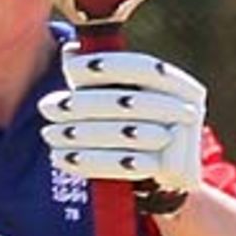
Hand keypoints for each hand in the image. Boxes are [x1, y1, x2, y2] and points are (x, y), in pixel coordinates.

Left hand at [38, 47, 205, 198]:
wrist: (164, 185)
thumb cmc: (139, 133)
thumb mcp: (125, 101)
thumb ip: (102, 78)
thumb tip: (70, 50)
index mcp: (179, 84)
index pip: (143, 67)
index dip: (107, 65)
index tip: (69, 69)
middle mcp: (188, 108)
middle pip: (129, 102)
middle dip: (83, 104)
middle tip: (47, 108)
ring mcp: (184, 140)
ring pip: (125, 134)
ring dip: (82, 135)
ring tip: (50, 135)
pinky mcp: (173, 170)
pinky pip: (126, 165)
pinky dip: (91, 162)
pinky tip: (64, 159)